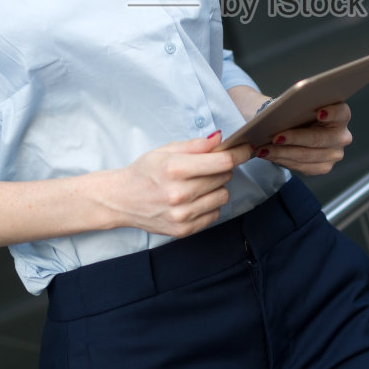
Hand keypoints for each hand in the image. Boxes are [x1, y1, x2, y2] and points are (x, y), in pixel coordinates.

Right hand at [109, 132, 254, 236]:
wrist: (121, 200)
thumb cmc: (144, 172)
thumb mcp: (165, 150)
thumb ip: (195, 145)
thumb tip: (220, 138)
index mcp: (175, 168)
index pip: (222, 162)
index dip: (239, 153)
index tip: (246, 148)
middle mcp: (179, 193)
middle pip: (224, 177)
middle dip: (221, 168)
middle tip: (206, 167)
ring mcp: (182, 214)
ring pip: (223, 196)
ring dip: (216, 187)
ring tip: (198, 184)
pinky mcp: (183, 230)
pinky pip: (214, 214)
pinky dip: (209, 205)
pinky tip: (194, 199)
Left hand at [255, 102, 351, 176]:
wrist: (297, 127)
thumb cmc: (299, 114)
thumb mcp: (299, 106)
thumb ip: (297, 106)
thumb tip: (279, 111)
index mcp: (341, 115)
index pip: (341, 113)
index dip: (332, 113)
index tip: (319, 112)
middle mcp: (342, 136)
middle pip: (319, 138)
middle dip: (295, 138)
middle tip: (276, 137)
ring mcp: (334, 154)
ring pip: (306, 155)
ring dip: (282, 153)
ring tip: (264, 149)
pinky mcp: (324, 167)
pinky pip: (302, 166)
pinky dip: (283, 160)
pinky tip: (269, 155)